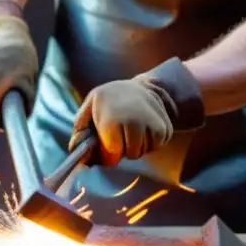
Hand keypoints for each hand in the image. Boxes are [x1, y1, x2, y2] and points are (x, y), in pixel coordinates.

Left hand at [69, 58, 205, 166]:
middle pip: (130, 154)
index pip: (112, 156)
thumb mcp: (89, 108)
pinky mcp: (166, 129)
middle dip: (124, 149)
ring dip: (137, 146)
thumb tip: (79, 157)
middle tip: (121, 133)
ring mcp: (152, 126)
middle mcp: (134, 124)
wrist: (142, 87)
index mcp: (112, 121)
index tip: (108, 144)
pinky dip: (150, 143)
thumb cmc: (110, 99)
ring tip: (132, 129)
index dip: (109, 153)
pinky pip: (156, 147)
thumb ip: (80, 132)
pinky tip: (144, 128)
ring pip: (143, 152)